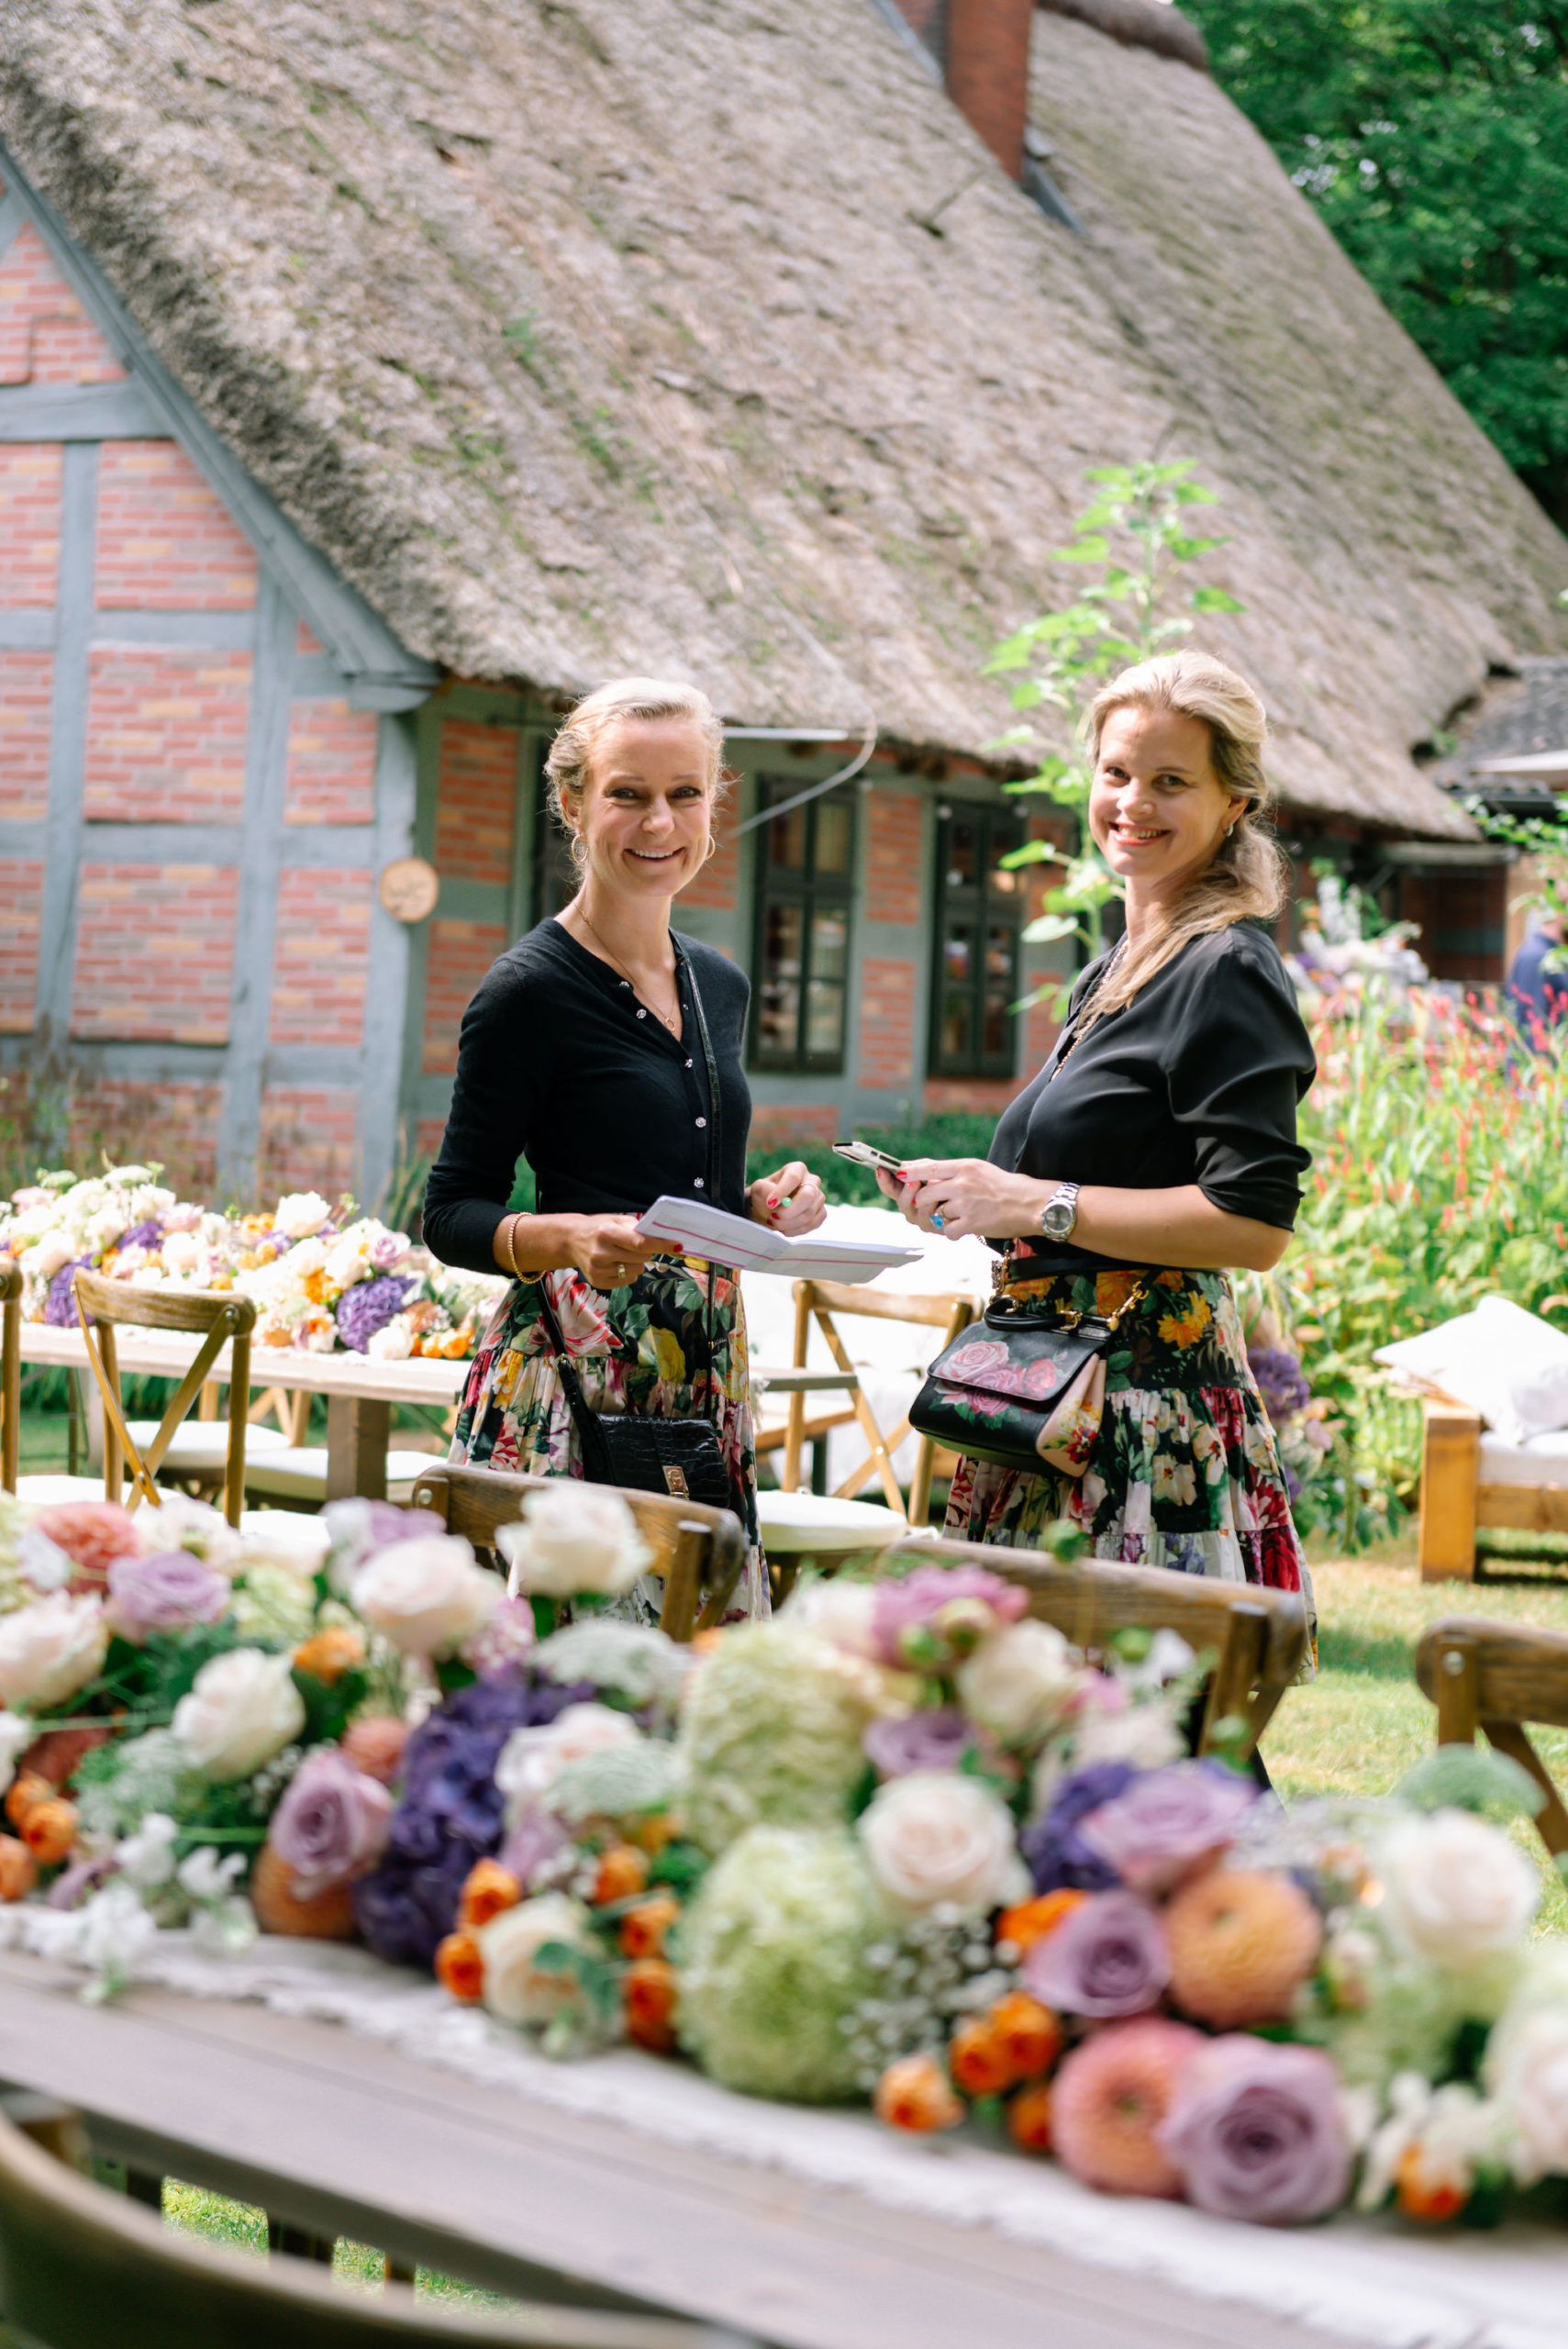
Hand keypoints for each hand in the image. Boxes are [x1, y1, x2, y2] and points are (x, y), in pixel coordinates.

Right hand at [568, 1214, 663, 1290]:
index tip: (677, 1246)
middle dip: (646, 1253)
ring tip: (624, 1254)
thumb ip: (637, 1227)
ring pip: (636, 1271)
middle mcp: (601, 1252)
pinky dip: (628, 1273)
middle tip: (637, 1247)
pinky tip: (617, 1264)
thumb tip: (662, 1237)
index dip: (661, 1245)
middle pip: (641, 1259)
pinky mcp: (598, 1282)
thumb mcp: (615, 1220)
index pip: (640, 1243)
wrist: (572, 1240)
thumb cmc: (599, 1228)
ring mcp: (598, 1270)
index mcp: (607, 1233)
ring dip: (637, 1263)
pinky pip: (627, 1281)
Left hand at [748, 1161, 826, 1235]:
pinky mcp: (821, 1213)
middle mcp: (812, 1181)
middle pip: (808, 1196)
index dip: (782, 1191)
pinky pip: (812, 1224)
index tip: (770, 1203)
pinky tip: (784, 1228)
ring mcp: (819, 1197)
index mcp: (797, 1169)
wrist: (769, 1210)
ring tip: (774, 1222)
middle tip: (774, 1217)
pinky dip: (795, 1230)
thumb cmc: (765, 1196)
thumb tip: (773, 1199)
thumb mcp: (758, 1189)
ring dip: (788, 1223)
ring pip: (809, 1213)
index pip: (793, 1177)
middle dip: (789, 1211)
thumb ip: (764, 1190)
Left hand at [880, 1157, 1046, 1241]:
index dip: (909, 1174)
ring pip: (936, 1214)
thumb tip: (920, 1174)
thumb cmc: (1003, 1187)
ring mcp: (966, 1204)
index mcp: (963, 1167)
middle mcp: (962, 1183)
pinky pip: (948, 1231)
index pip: (927, 1168)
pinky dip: (953, 1232)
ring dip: (942, 1219)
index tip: (897, 1175)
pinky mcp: (972, 1223)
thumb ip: (950, 1171)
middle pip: (924, 1194)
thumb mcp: (978, 1169)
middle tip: (931, 1207)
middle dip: (922, 1204)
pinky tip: (965, 1227)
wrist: (1031, 1204)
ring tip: (958, 1216)